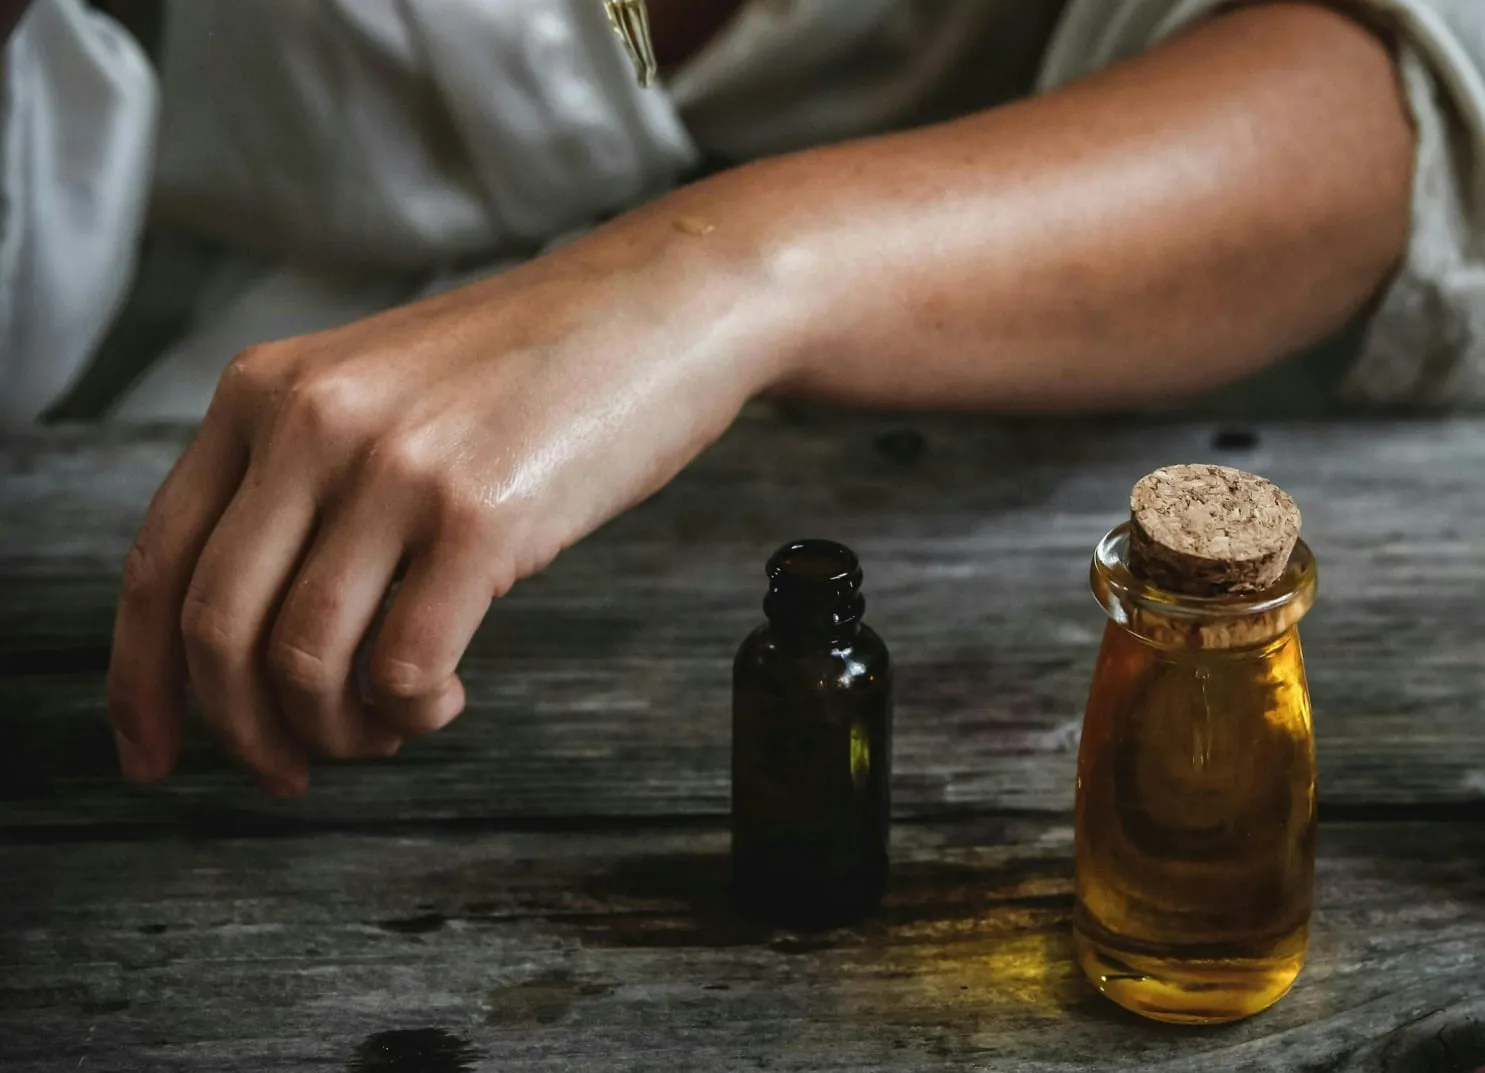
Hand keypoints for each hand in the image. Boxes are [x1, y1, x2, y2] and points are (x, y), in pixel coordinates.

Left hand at [106, 213, 784, 794]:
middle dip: (242, 732)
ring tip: (386, 728)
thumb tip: (263, 639)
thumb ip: (304, 481)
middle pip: (216, 628)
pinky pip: (401, 667)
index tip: (153, 752)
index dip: (141, 682)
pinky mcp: (480, 516)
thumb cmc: (533, 364)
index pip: (156, 562)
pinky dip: (410, 710)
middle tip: (290, 770)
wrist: (661, 304)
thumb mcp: (379, 393)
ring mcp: (395, 467)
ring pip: (303, 660)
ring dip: (335, 731)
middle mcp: (310, 423)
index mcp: (265, 391)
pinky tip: (443, 696)